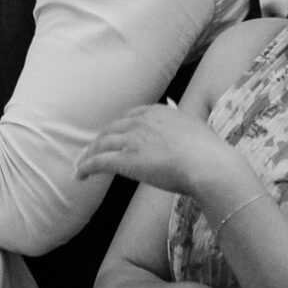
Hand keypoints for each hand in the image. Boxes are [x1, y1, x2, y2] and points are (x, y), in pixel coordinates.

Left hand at [76, 102, 219, 197]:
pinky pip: (99, 162)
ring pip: (102, 144)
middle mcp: (141, 122)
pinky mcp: (126, 160)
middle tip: (91, 150)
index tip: (114, 135)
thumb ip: (181, 122)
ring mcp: (132, 140)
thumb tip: (178, 114)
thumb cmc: (208, 151)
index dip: (118, 127)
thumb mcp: (194, 126)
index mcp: (158, 112)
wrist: (207, 164)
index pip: (130, 116)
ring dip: (89, 154)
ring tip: (81, 165)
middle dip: (100, 140)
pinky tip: (80, 175)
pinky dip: (87, 167)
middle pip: (112, 129)